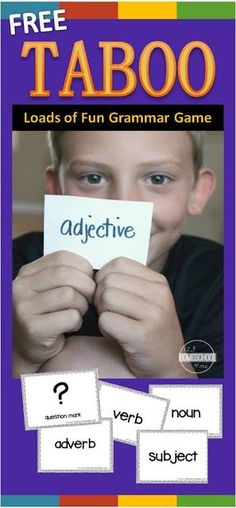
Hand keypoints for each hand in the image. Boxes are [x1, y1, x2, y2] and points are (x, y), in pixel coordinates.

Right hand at [13, 251, 94, 372]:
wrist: (26, 348)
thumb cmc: (45, 315)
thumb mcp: (47, 288)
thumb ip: (63, 274)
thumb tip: (93, 269)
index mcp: (26, 273)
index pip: (61, 257)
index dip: (83, 266)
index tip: (89, 278)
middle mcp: (21, 288)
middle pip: (66, 275)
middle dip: (87, 286)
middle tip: (90, 297)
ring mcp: (24, 308)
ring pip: (69, 295)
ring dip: (82, 305)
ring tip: (78, 312)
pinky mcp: (33, 328)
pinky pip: (70, 317)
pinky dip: (77, 322)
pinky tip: (70, 325)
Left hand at [94, 257, 194, 377]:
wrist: (168, 365)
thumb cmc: (150, 330)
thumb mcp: (147, 300)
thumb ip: (127, 282)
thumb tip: (94, 272)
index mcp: (159, 282)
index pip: (119, 263)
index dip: (104, 278)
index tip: (108, 294)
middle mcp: (159, 295)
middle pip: (109, 281)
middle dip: (100, 297)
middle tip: (109, 312)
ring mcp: (153, 315)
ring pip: (106, 298)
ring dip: (102, 313)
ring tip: (115, 323)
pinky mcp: (142, 335)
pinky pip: (106, 320)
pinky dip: (104, 329)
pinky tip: (117, 335)